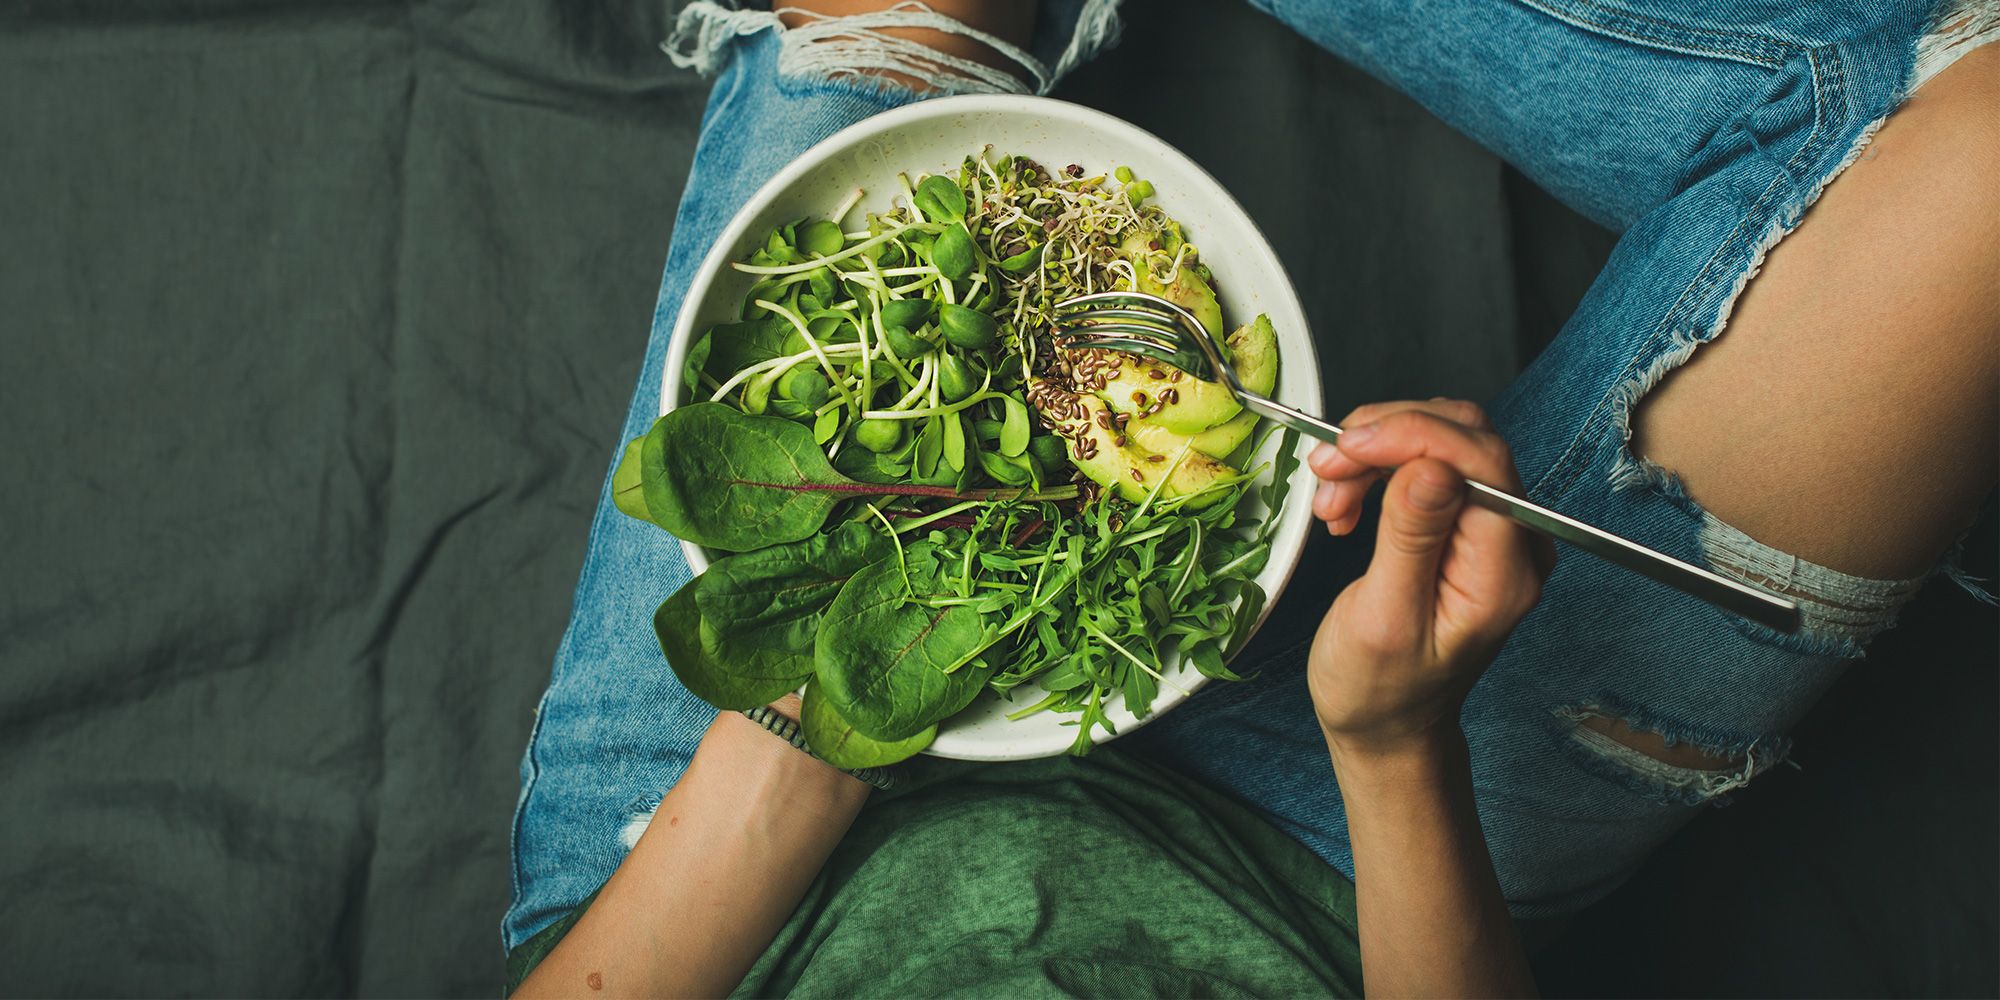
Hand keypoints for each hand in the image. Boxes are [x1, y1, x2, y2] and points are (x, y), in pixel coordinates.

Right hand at [1306, 400, 1553, 758]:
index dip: (1412, 435)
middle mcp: (1513, 542)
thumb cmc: (1380, 688)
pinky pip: (1428, 463)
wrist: (1386, 721)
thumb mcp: (1384, 619)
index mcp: (1503, 572)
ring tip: (1330, 497)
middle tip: (1327, 468)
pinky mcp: (1465, 522)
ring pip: (1441, 442)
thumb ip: (1411, 539)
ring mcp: (1492, 530)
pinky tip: (1348, 500)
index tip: (1348, 447)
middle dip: (1386, 439)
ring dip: (1375, 452)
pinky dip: (1378, 467)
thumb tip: (1432, 467)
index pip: (1480, 461)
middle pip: (1464, 438)